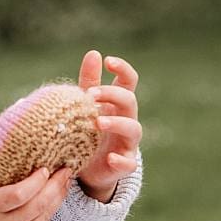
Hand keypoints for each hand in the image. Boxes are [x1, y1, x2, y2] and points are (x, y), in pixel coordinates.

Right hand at [0, 140, 74, 220]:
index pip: (18, 195)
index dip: (36, 182)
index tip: (45, 168)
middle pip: (38, 207)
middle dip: (56, 187)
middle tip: (65, 170)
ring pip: (44, 218)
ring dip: (58, 199)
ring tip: (64, 181)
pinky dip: (50, 211)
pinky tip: (55, 197)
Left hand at [75, 50, 141, 202]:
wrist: (88, 167)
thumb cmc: (89, 130)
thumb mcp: (87, 105)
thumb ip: (90, 81)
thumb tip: (94, 53)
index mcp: (118, 104)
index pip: (129, 81)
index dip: (123, 69)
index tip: (108, 61)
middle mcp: (126, 120)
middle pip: (130, 100)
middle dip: (112, 94)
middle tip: (91, 95)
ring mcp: (127, 142)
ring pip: (134, 128)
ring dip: (117, 123)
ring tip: (98, 122)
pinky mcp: (123, 164)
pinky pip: (128, 163)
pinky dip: (121, 160)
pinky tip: (110, 157)